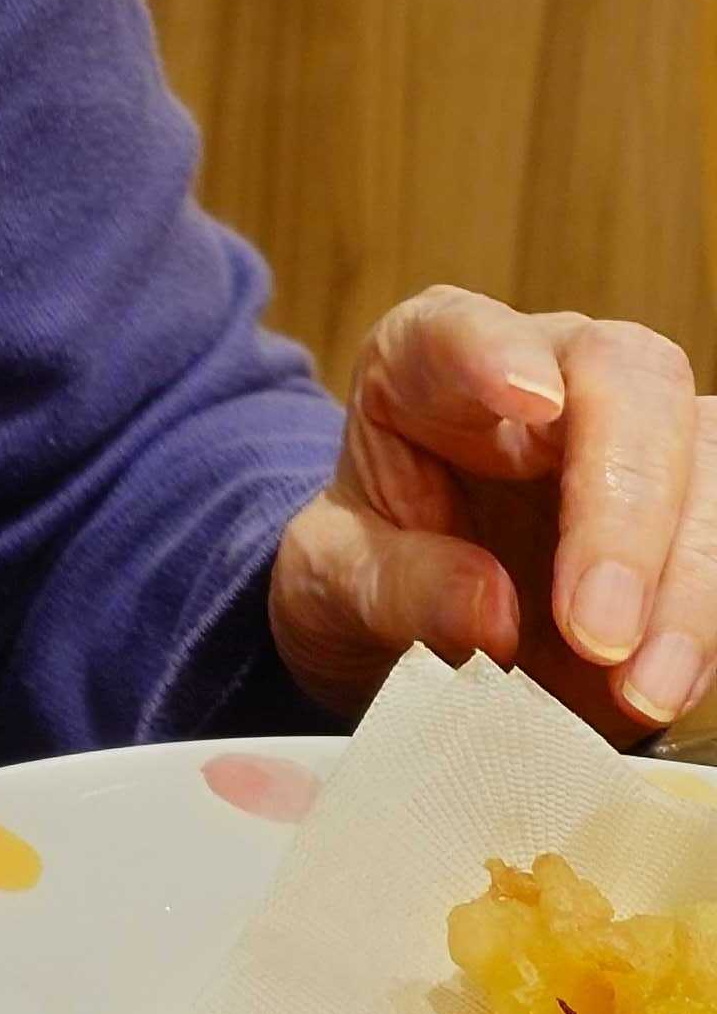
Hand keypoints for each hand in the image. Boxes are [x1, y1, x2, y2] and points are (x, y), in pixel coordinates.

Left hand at [270, 287, 716, 738]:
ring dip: (686, 580)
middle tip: (595, 628)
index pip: (461, 327)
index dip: (497, 350)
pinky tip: (667, 683)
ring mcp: (636, 436)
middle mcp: (550, 373)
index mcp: (427, 362)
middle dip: (624, 503)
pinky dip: (705, 619)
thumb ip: (398, 585)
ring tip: (640, 686)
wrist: (414, 626)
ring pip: (706, 459)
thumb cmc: (368, 572)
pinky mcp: (691, 507)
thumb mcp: (334, 582)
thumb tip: (493, 609)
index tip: (529, 399)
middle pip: (627, 383)